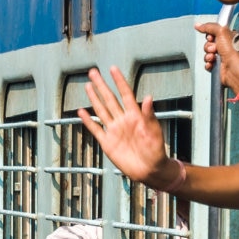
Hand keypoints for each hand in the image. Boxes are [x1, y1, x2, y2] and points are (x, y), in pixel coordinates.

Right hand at [76, 68, 173, 190]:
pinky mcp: (107, 143)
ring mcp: (114, 131)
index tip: (112, 69)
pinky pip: (96, 129)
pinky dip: (88, 121)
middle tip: (93, 72)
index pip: (125, 94)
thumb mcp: (154, 132)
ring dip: (94, 98)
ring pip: (102, 110)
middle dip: (101, 85)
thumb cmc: (156, 151)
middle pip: (110, 99)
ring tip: (88, 86)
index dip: (119, 81)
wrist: (150, 170)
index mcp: (135, 116)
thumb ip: (149, 115)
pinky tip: (81, 112)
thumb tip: (148, 97)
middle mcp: (123, 120)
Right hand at [196, 20, 238, 105]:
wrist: (234, 71)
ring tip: (213, 58)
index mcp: (229, 37)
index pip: (214, 33)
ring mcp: (221, 57)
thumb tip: (197, 25)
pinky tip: (212, 64)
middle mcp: (226, 47)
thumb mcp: (221, 32)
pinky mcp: (217, 66)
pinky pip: (207, 63)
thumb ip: (209, 27)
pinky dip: (208, 64)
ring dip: (208, 55)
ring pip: (207, 53)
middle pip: (209, 43)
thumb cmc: (232, 52)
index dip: (210, 35)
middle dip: (208, 46)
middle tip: (214, 49)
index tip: (211, 37)